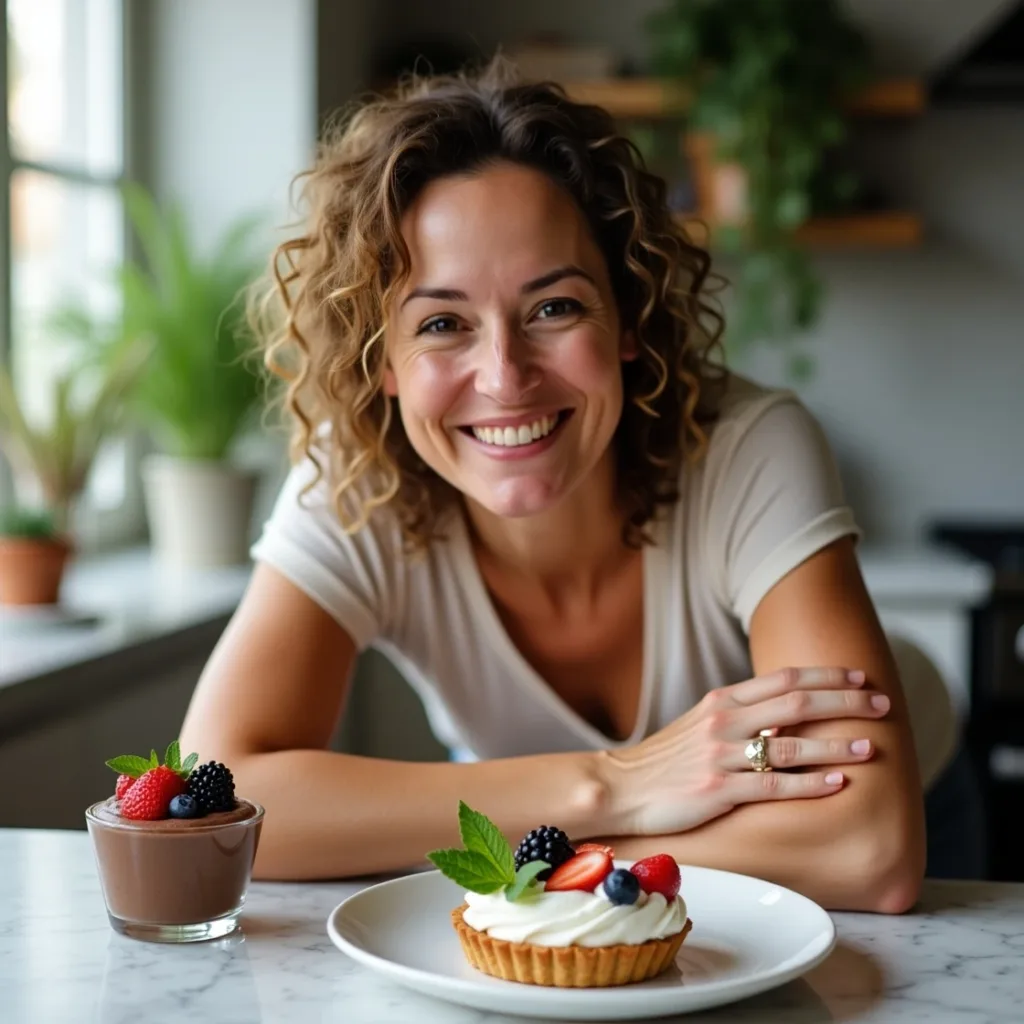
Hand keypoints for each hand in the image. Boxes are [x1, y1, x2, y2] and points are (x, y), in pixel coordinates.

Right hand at [595, 667, 889, 836]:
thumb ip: (738, 713)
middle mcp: (724, 720)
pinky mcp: (719, 791)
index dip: (827, 675)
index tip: (860, 676)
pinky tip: (838, 782)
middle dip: (845, 701)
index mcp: (721, 700)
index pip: (784, 678)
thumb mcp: (699, 723)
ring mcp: (721, 755)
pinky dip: (811, 783)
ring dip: (837, 744)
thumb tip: (784, 711)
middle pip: (797, 702)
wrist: (620, 786)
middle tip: (881, 704)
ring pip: (793, 744)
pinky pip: (775, 786)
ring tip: (871, 746)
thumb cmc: (664, 759)